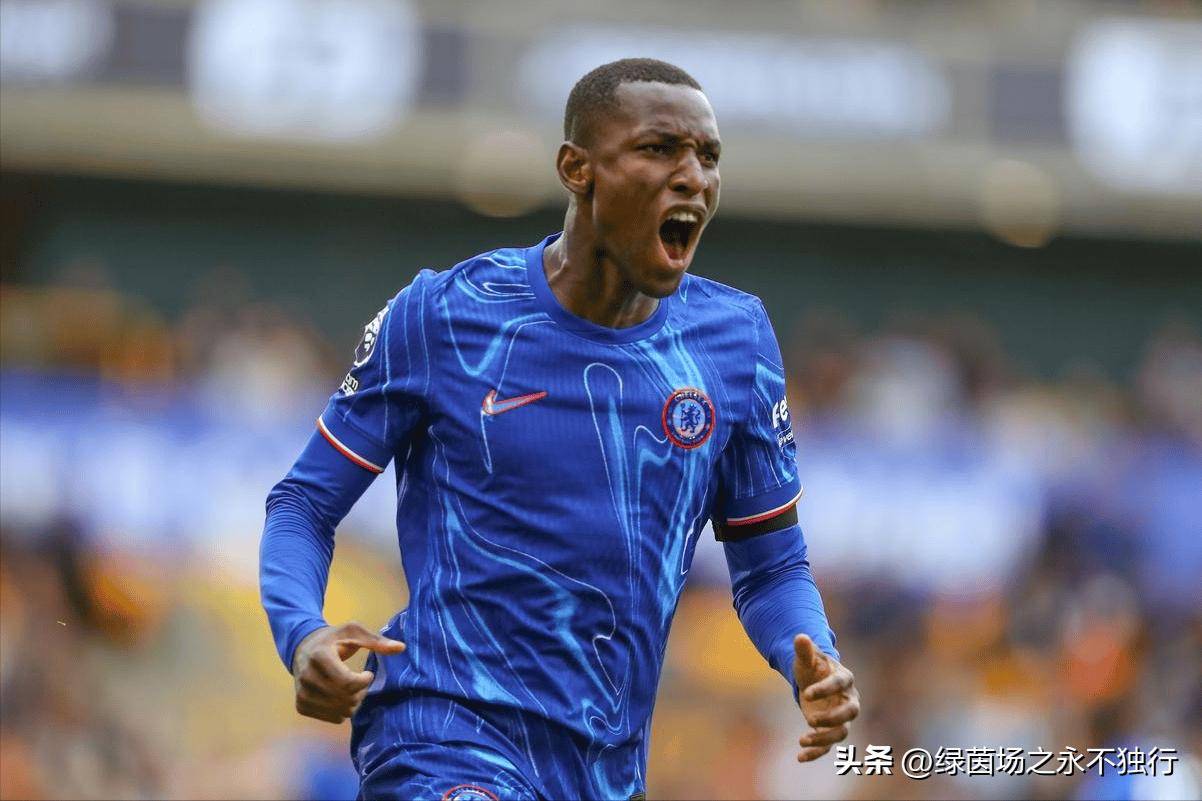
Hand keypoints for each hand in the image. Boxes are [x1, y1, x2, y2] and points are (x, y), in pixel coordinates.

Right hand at [291, 621, 405, 723]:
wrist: (302, 649)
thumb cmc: (334, 639)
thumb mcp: (353, 632)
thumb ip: (376, 641)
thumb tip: (401, 648)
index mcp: (319, 656)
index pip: (346, 682)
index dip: (363, 681)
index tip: (367, 674)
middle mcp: (306, 677)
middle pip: (345, 698)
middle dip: (361, 692)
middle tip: (361, 683)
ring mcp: (302, 693)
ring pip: (340, 712)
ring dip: (353, 703)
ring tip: (351, 689)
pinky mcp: (301, 706)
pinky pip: (332, 719)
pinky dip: (342, 711)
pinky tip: (341, 697)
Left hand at [792, 633, 858, 761]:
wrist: (814, 681)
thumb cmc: (812, 667)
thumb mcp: (806, 659)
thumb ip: (804, 650)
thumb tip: (800, 637)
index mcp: (844, 678)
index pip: (840, 683)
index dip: (825, 689)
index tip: (806, 694)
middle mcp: (848, 699)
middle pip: (851, 712)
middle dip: (833, 718)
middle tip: (810, 720)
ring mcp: (841, 717)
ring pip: (842, 732)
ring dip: (824, 738)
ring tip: (803, 740)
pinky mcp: (831, 730)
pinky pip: (829, 745)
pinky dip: (816, 752)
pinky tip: (800, 756)